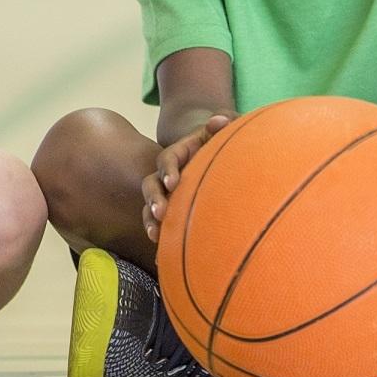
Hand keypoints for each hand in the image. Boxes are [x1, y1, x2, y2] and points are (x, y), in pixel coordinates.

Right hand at [140, 113, 232, 246]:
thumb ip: (225, 121)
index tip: (173, 182)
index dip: (168, 170)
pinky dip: (160, 238)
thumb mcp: (226, 126)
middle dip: (154, 198)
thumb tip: (218, 120)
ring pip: (150, 207)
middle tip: (161, 212)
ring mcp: (169, 194)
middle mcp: (169, 175)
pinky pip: (160, 225)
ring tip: (155, 235)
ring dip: (150, 220)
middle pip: (151, 184)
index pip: (168, 159)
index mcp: (180, 154)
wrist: (219, 156)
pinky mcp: (173, 211)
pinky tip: (163, 255)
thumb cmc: (224, 139)